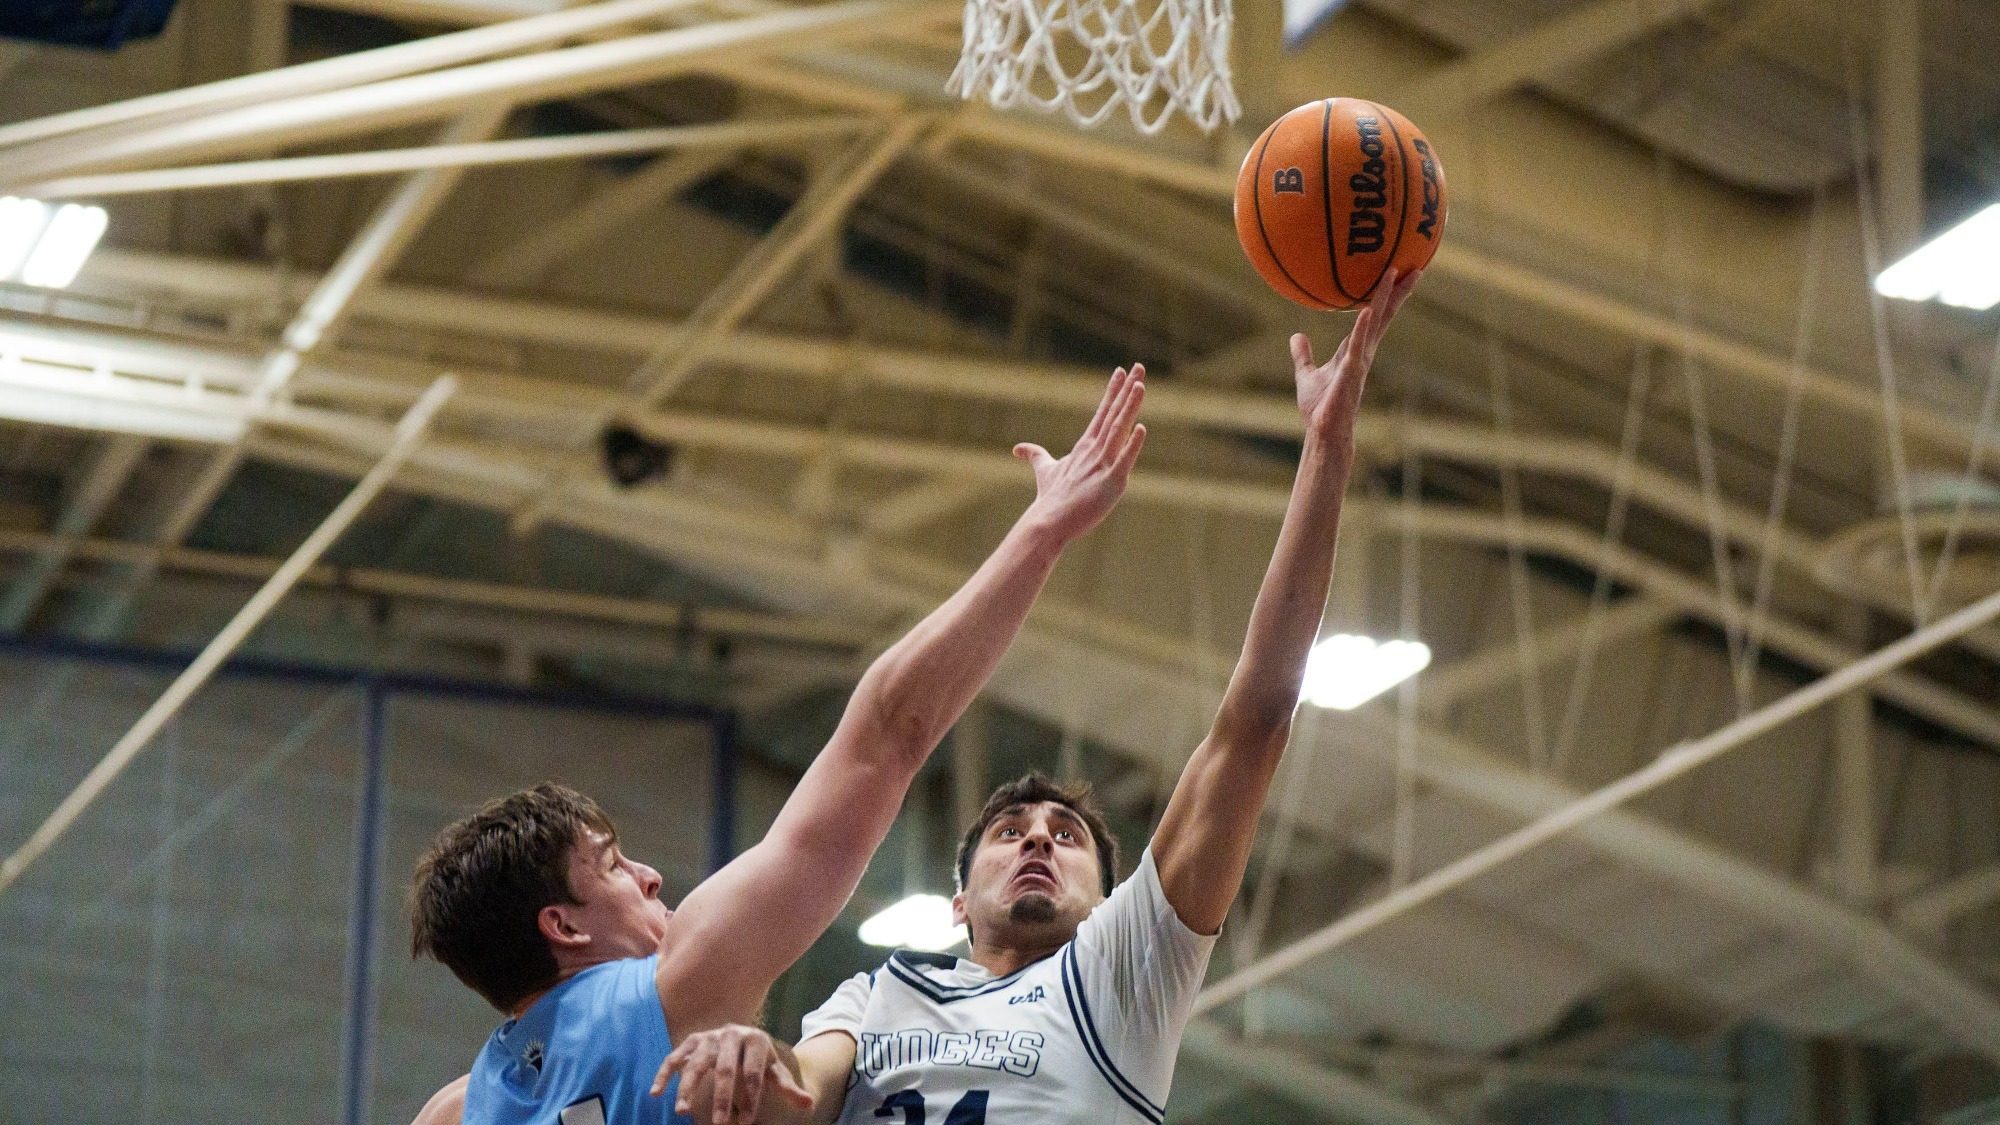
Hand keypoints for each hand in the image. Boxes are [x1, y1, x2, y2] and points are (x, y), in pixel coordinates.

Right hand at [652, 1024, 812, 1124]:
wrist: (743, 1038)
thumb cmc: (759, 1060)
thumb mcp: (774, 1072)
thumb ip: (787, 1088)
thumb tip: (809, 1104)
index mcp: (755, 1040)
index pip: (753, 1071)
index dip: (751, 1096)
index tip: (747, 1121)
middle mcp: (730, 1034)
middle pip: (725, 1068)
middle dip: (722, 1098)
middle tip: (720, 1123)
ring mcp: (708, 1037)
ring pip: (695, 1062)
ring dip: (687, 1087)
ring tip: (682, 1112)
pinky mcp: (691, 1041)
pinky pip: (675, 1057)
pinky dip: (664, 1073)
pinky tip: (656, 1093)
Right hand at [1015, 363, 1147, 543]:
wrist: (1049, 522)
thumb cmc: (1050, 498)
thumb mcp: (1045, 471)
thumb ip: (1036, 456)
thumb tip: (1018, 449)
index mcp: (1085, 446)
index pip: (1102, 412)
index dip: (1113, 390)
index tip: (1121, 371)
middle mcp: (1094, 450)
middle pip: (1114, 414)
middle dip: (1127, 389)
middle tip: (1139, 367)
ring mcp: (1103, 465)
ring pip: (1119, 429)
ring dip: (1130, 407)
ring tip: (1140, 385)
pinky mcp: (1111, 483)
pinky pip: (1124, 460)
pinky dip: (1133, 445)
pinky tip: (1142, 428)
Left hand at [1291, 268, 1420, 438]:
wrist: (1323, 431)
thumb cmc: (1320, 408)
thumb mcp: (1307, 374)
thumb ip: (1303, 355)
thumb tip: (1296, 336)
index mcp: (1356, 351)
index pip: (1374, 318)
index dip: (1386, 297)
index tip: (1398, 275)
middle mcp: (1363, 353)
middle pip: (1383, 316)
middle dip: (1398, 292)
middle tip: (1414, 267)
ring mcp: (1359, 362)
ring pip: (1375, 323)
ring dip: (1384, 298)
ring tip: (1394, 273)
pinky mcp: (1350, 373)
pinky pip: (1357, 346)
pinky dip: (1362, 328)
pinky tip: (1366, 309)